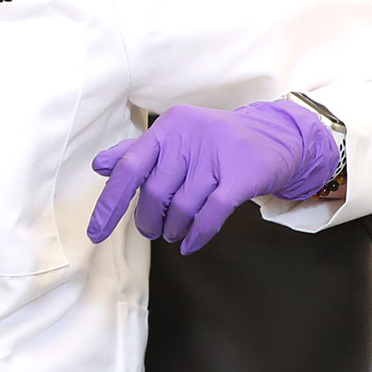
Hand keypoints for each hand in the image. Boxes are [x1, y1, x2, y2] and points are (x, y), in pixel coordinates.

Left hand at [87, 99, 337, 254]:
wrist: (275, 136)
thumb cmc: (215, 142)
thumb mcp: (176, 139)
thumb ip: (137, 152)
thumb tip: (99, 165)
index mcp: (168, 127)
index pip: (129, 168)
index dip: (109, 203)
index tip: (96, 233)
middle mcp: (190, 136)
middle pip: (155, 193)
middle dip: (149, 220)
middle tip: (152, 229)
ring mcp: (218, 155)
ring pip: (182, 208)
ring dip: (173, 229)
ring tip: (173, 233)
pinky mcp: (242, 175)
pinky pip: (210, 216)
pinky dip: (197, 236)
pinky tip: (190, 244)